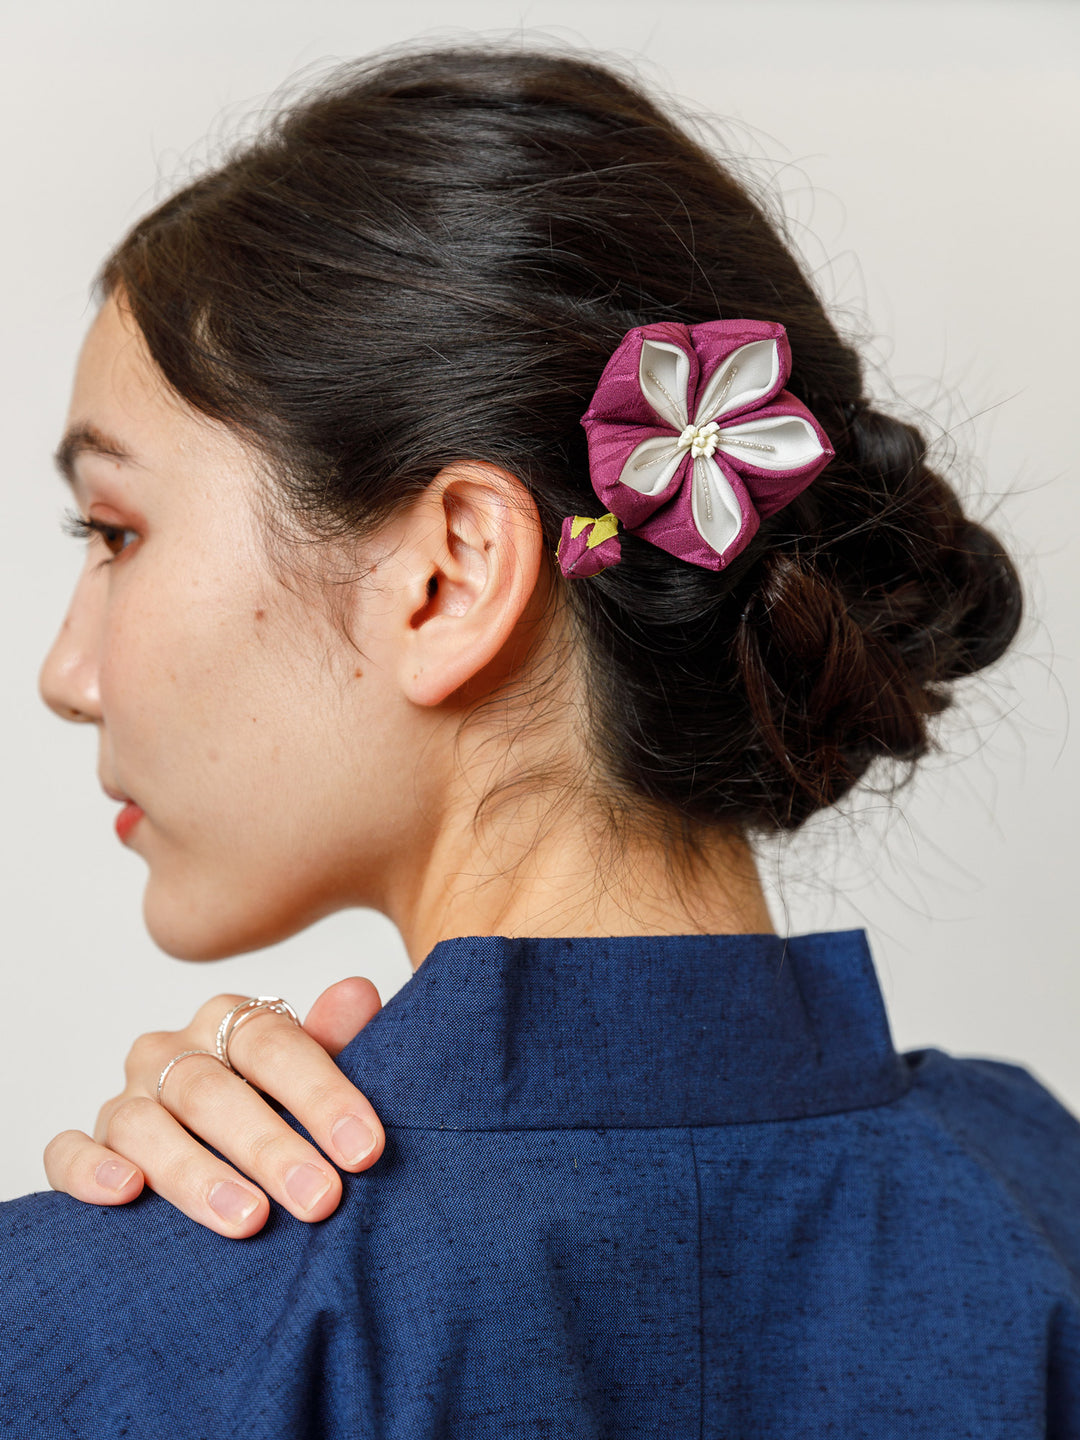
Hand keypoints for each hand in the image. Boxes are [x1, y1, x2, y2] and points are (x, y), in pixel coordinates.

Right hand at [44, 977, 384, 1237]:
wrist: (218, 1145)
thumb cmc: (275, 1106)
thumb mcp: (311, 1077)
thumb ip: (336, 1041)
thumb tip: (359, 993)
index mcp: (230, 1022)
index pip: (273, 1043)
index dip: (321, 1095)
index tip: (364, 1150)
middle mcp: (172, 1052)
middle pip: (212, 1090)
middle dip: (270, 1147)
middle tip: (320, 1198)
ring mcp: (125, 1099)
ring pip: (145, 1126)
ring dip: (196, 1174)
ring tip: (249, 1219)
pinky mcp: (87, 1145)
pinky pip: (70, 1151)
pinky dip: (91, 1171)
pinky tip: (126, 1193)